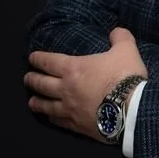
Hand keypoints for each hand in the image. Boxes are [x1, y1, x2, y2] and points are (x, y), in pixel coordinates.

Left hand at [25, 27, 147, 141]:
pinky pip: (59, 121)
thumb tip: (116, 32)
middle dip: (33, 80)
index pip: (49, 61)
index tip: (31, 58)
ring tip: (31, 102)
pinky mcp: (77, 125)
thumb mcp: (127, 50)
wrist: (131, 109)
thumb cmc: (125, 76)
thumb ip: (120, 38)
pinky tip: (50, 118)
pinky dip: (52, 118)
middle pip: (43, 84)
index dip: (39, 59)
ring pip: (47, 105)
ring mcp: (70, 109)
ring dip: (37, 102)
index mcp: (74, 68)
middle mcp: (66, 89)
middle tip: (27, 78)